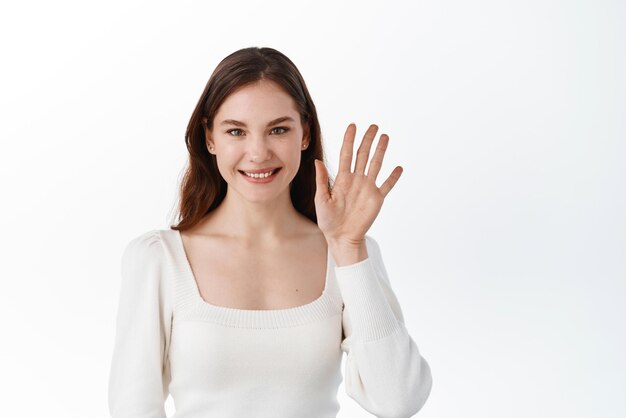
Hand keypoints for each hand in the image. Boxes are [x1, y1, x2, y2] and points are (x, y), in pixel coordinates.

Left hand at [314, 123, 402, 251]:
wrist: (340, 237)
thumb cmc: (328, 220)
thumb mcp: (321, 199)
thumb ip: (322, 181)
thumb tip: (317, 161)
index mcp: (342, 179)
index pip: (346, 154)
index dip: (349, 140)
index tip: (352, 126)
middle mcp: (356, 180)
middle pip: (363, 155)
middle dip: (367, 140)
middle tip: (373, 126)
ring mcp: (367, 188)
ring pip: (375, 165)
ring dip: (380, 151)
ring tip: (385, 137)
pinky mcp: (377, 199)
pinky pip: (387, 186)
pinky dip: (393, 177)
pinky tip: (398, 168)